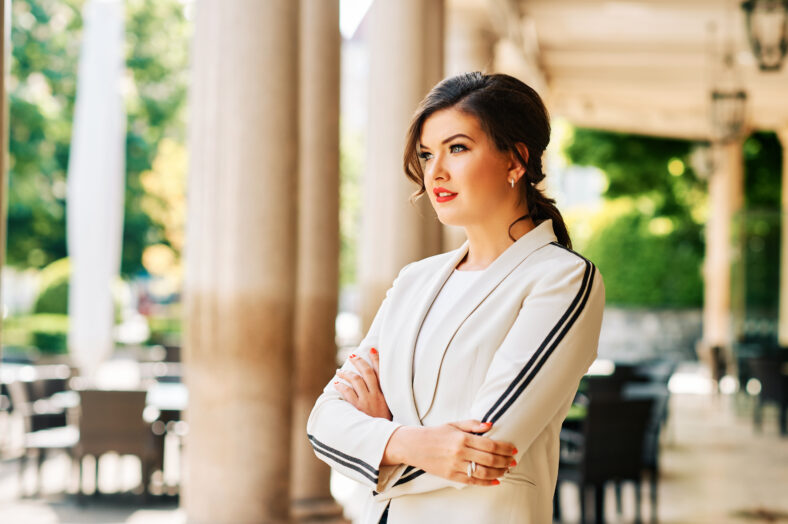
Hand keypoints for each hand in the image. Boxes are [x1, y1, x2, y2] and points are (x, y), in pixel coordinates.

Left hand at [334, 348, 391, 420]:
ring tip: (340, 372)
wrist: (384, 438)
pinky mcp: (358, 408)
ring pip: (356, 380)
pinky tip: (337, 384)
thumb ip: (383, 398)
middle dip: (359, 362)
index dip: (377, 359)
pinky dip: (341, 386)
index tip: (372, 350)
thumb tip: (373, 388)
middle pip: (367, 373)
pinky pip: (348, 393)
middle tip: (352, 356)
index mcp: (386, 394)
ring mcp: (367, 401)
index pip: (381, 372)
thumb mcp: (389, 409)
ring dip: (346, 373)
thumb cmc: (385, 424)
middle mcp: (377, 395)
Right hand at [384, 420, 516, 485]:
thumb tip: (490, 425)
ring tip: (506, 470)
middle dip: (505, 461)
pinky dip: (486, 482)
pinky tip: (495, 480)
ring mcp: (455, 466)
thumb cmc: (435, 433)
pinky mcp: (451, 476)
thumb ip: (472, 424)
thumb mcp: (453, 424)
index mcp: (461, 438)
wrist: (414, 446)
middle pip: (489, 459)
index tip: (513, 449)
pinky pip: (472, 481)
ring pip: (483, 472)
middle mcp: (459, 452)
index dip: (504, 448)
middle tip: (514, 461)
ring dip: (498, 472)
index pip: (490, 444)